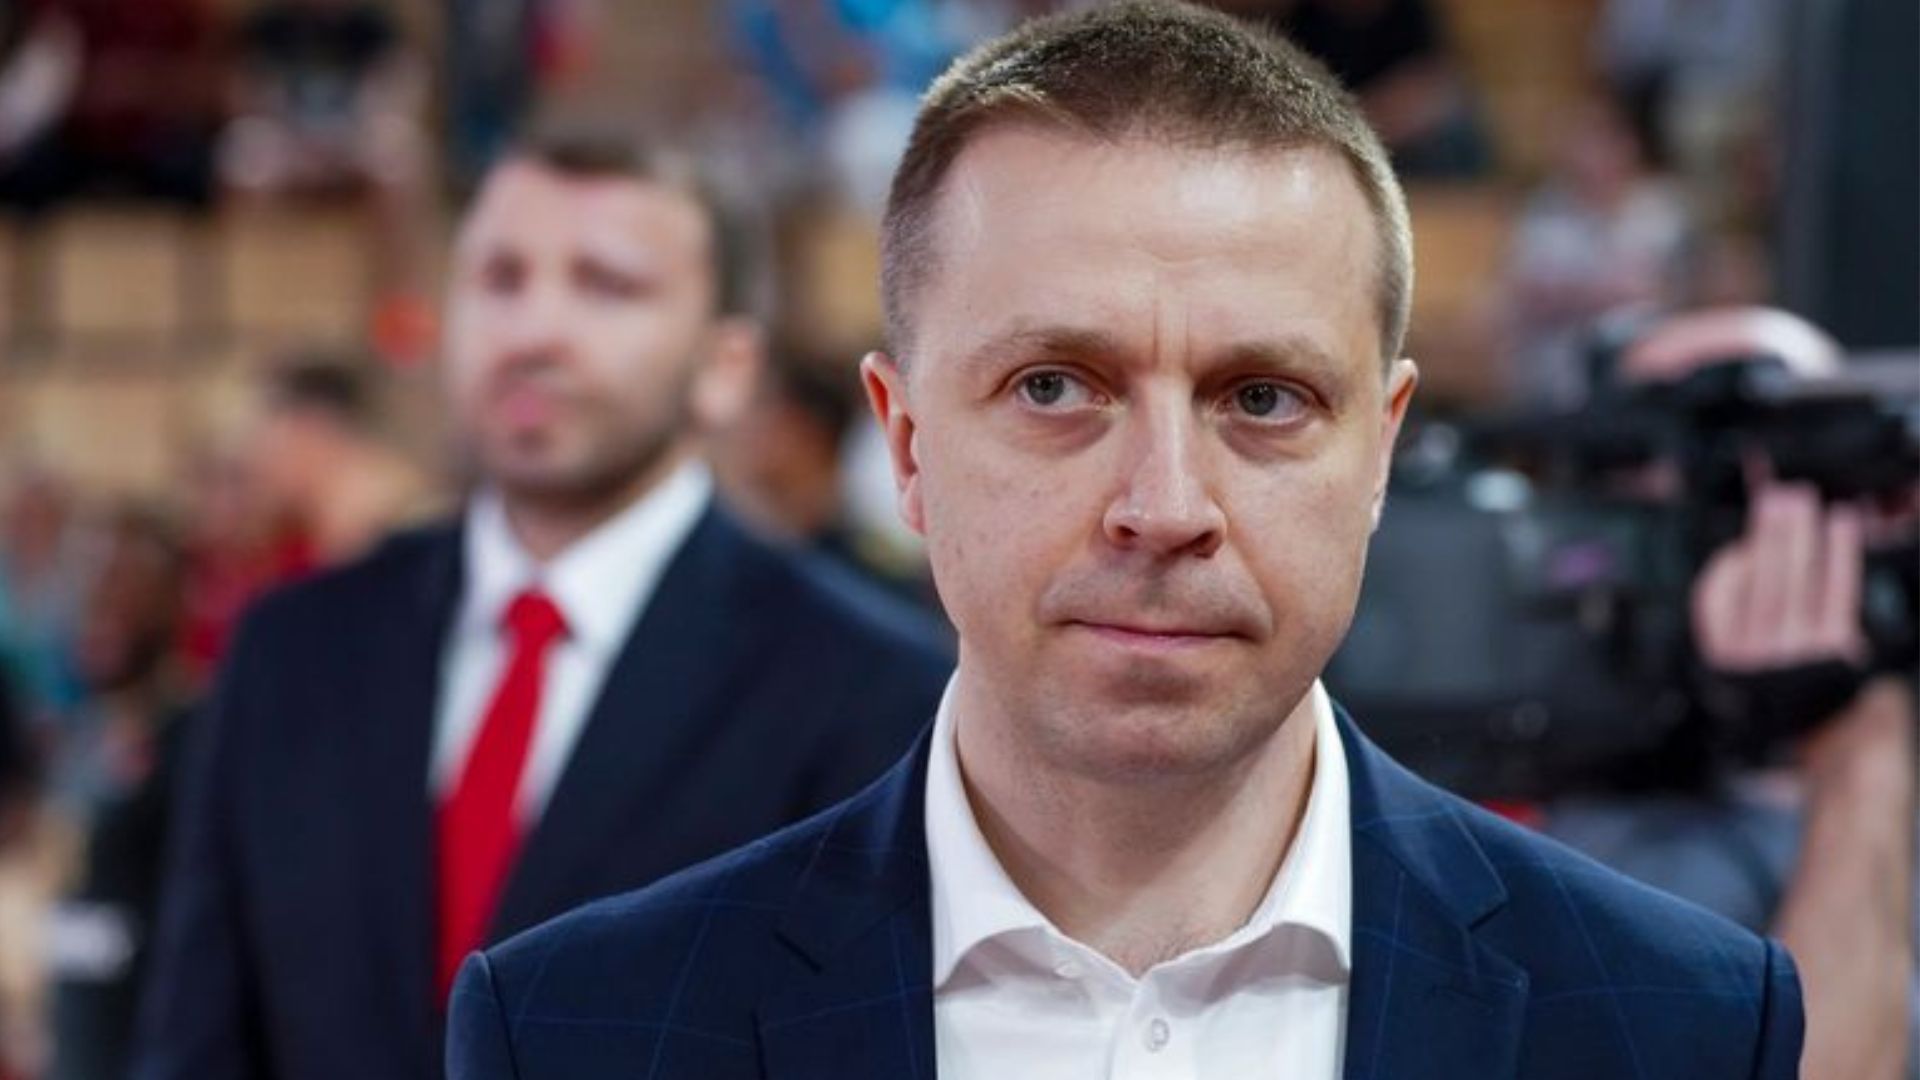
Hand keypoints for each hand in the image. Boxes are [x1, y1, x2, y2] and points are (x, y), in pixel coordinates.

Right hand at [1691, 480, 1866, 671]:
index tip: (1741, 539)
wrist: (1817, 715)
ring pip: (1795, 582)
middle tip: (1777, 498)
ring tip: (1802, 501)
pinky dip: (1839, 554)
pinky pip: (1836, 592)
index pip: (1714, 601)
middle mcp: (1756, 655)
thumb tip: (1748, 531)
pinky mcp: (1834, 646)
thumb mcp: (1738, 642)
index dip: (1727, 566)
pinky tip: (1840, 526)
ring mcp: (1797, 651)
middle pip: (1761, 583)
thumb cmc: (1773, 665)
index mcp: (1722, 653)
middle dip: (1769, 534)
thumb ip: (1735, 590)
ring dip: (1799, 535)